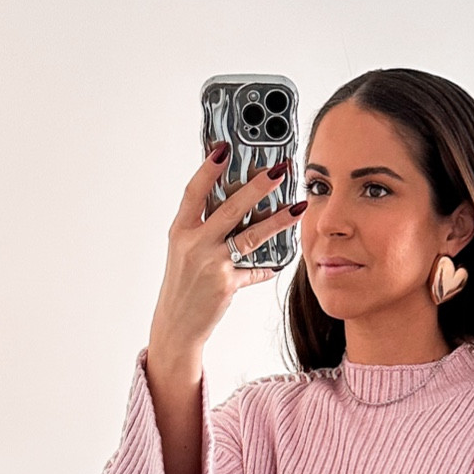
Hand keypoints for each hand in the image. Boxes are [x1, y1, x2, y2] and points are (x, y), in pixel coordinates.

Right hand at [147, 147, 307, 369]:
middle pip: (230, 208)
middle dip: (257, 186)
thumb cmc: (183, 286)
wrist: (177, 325)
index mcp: (181, 230)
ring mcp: (212, 264)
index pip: (195, 192)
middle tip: (278, 170)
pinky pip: (255, 271)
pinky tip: (281, 261)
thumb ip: (204, 228)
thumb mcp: (185, 251)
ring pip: (250, 236)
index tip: (224, 148)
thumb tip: (232, 206)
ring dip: (277, 220)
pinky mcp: (227, 284)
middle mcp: (195, 244)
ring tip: (296, 208)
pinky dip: (268, 266)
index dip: (208, 169)